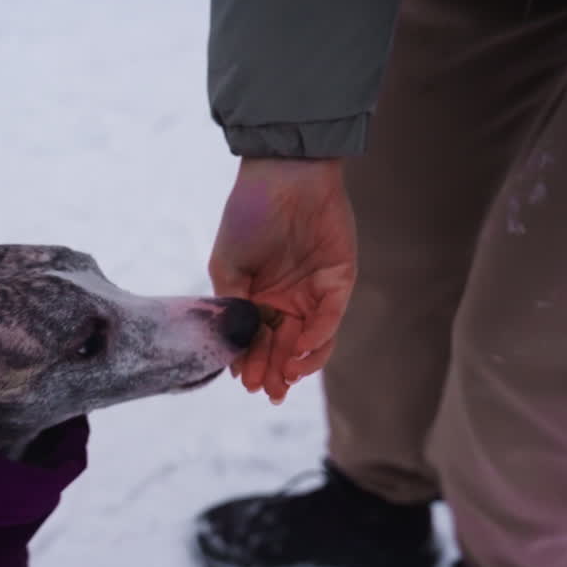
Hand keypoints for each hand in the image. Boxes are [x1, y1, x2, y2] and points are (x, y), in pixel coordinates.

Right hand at [209, 158, 357, 402]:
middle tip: (267, 391)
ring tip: (284, 378)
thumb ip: (232, 307)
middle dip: (274, 372)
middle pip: (284, 347)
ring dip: (298, 363)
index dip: (250, 363)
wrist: (284, 174)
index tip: (244, 382)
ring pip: (310, 341)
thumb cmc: (249, 214)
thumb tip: (233, 348)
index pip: (257, 340)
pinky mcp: (339, 281)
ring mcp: (315, 292)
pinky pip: (330, 318)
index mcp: (259, 296)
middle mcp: (288, 299)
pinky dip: (318, 338)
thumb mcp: (226, 266)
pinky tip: (300, 352)